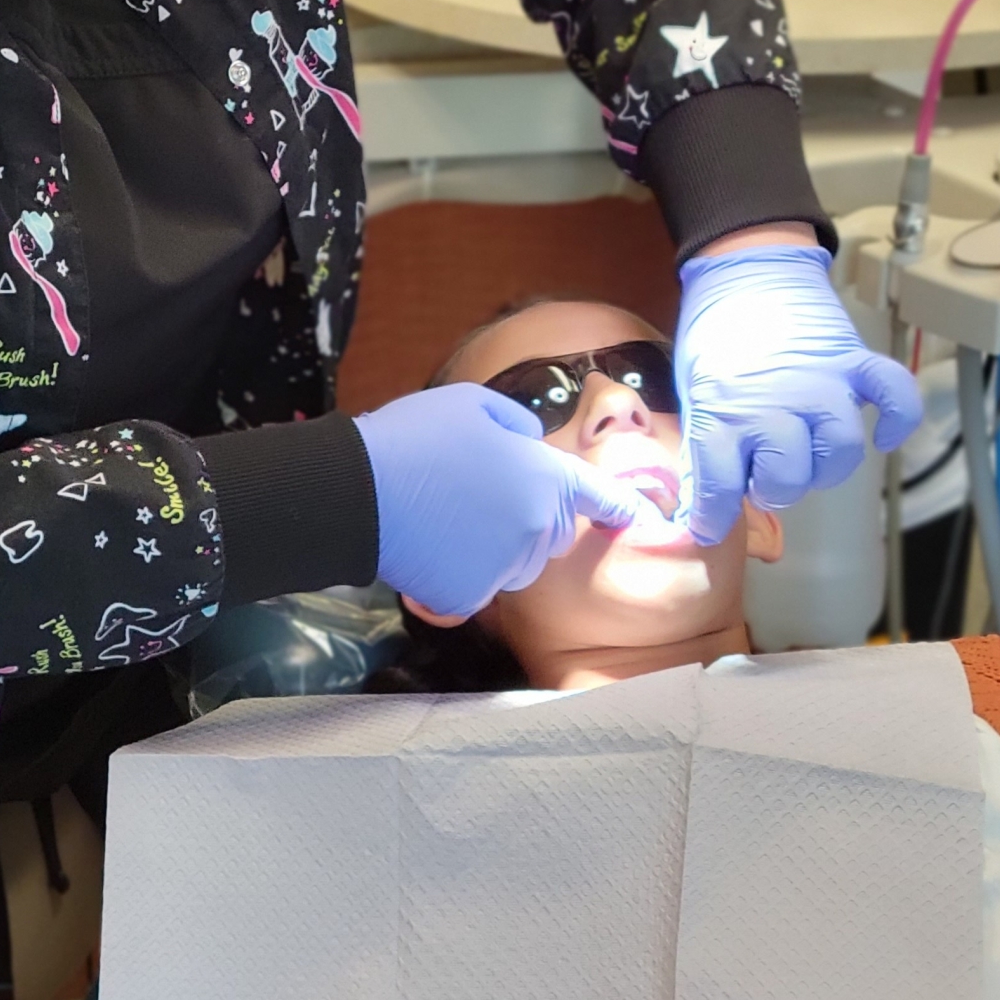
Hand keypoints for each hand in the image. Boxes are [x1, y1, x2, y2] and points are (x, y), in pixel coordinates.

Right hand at [354, 381, 638, 619]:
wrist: (357, 489)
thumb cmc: (415, 436)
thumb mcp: (470, 403)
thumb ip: (516, 423)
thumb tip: (531, 442)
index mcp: (543, 477)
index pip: (598, 495)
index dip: (622, 505)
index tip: (642, 517)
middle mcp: (535, 527)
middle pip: (551, 533)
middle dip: (532, 519)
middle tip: (480, 496)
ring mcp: (503, 567)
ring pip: (516, 564)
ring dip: (499, 548)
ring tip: (449, 520)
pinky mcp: (469, 596)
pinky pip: (478, 587)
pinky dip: (460, 573)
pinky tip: (430, 546)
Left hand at [675, 238, 921, 543]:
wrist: (744, 271)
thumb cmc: (714, 335)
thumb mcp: (694, 390)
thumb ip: (706, 442)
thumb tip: (706, 497)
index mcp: (724, 408)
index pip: (720, 481)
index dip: (714, 514)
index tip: (710, 527)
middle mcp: (775, 402)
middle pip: (788, 476)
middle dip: (773, 487)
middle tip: (763, 477)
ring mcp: (820, 382)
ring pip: (840, 450)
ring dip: (824, 465)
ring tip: (807, 458)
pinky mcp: (852, 362)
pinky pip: (892, 395)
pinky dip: (897, 419)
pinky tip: (883, 436)